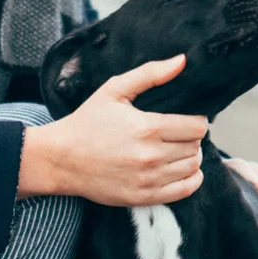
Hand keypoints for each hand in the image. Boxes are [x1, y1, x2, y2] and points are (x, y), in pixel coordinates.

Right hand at [17, 55, 207, 205]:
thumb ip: (150, 74)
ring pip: (192, 167)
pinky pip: (184, 190)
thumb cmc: (88, 122)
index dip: (197, 120)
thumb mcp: (114, 90)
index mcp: (147, 127)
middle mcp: (150, 156)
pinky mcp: (143, 197)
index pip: (197, 127)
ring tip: (177, 149)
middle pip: (196, 147)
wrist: (61, 159)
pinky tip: (181, 169)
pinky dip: (190, 180)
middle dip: (192, 138)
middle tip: (179, 133)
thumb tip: (182, 61)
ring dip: (191, 157)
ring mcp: (147, 179)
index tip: (187, 118)